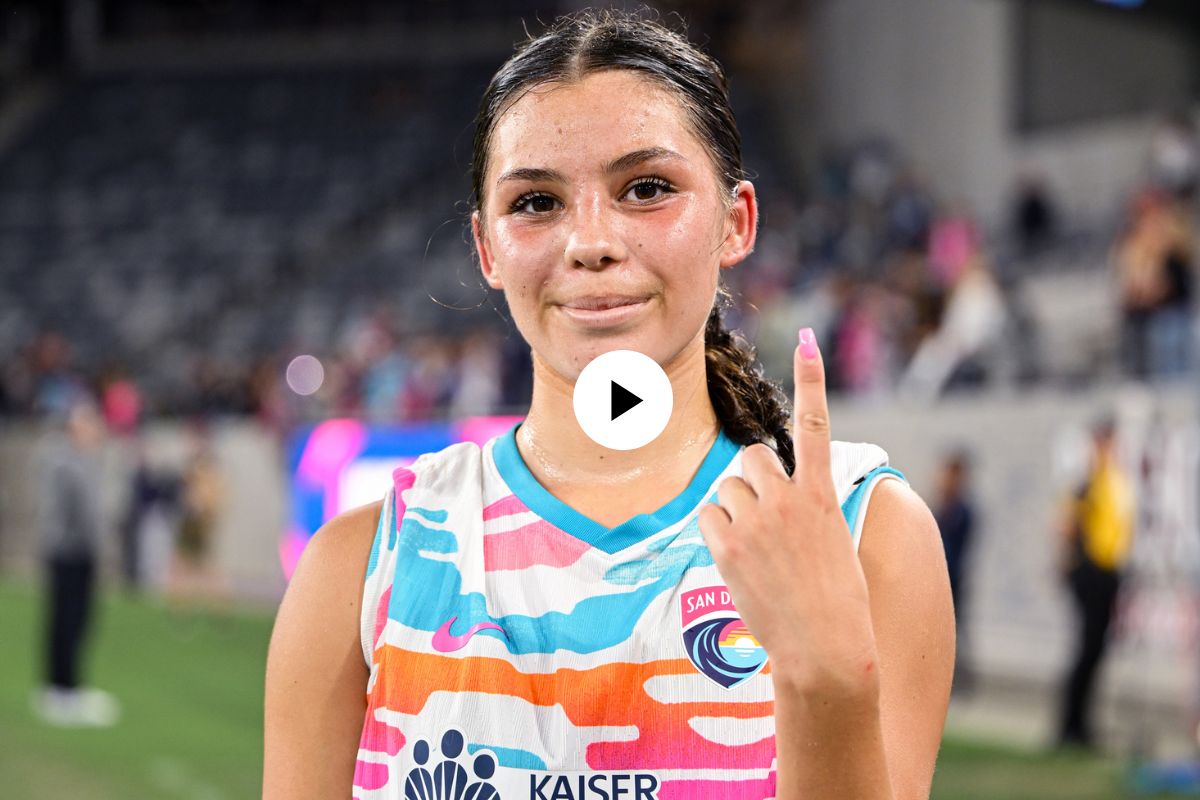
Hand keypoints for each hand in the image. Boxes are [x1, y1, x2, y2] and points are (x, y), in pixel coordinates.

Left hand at [697, 327, 879, 692]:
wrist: (825, 648)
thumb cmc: (838, 602)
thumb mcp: (834, 542)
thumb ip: (808, 507)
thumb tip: (784, 492)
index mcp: (822, 494)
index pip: (816, 424)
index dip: (811, 379)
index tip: (807, 340)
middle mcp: (788, 499)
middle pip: (753, 456)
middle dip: (754, 477)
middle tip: (766, 515)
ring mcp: (757, 520)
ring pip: (728, 486)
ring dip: (735, 507)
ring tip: (756, 548)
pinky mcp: (728, 544)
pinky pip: (709, 514)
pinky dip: (717, 530)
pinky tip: (737, 558)